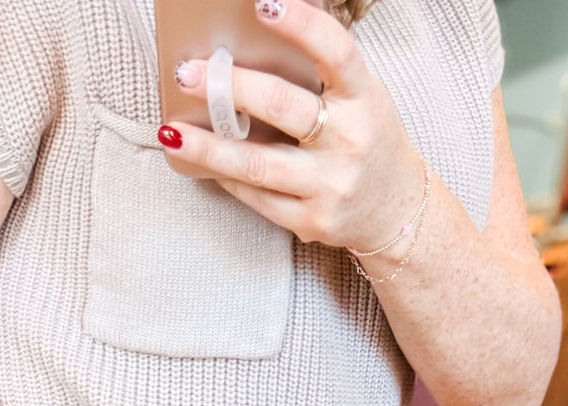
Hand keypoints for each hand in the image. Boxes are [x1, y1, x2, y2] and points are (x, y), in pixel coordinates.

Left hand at [159, 0, 426, 255]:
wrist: (396, 212)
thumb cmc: (367, 141)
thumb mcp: (360, 98)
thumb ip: (322, 75)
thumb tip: (255, 41)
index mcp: (364, 100)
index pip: (336, 53)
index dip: (302, 26)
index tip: (263, 4)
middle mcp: (349, 141)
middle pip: (282, 107)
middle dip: (230, 88)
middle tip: (189, 72)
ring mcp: (330, 186)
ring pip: (257, 164)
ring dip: (207, 147)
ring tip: (171, 132)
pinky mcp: (311, 221)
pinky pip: (257, 197)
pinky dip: (226, 177)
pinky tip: (204, 161)